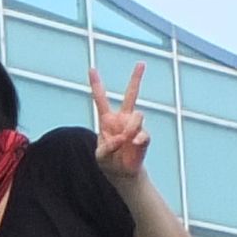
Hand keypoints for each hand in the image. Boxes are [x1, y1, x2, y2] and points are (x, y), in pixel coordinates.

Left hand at [94, 64, 153, 180]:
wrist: (122, 173)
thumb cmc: (108, 161)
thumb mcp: (101, 156)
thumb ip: (107, 147)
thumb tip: (121, 139)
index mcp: (107, 120)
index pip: (101, 99)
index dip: (96, 84)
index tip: (92, 69)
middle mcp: (122, 119)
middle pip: (131, 95)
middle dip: (136, 79)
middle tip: (141, 63)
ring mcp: (134, 127)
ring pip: (138, 115)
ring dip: (132, 127)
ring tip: (126, 140)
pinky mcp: (144, 137)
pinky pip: (144, 134)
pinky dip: (138, 139)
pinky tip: (133, 144)